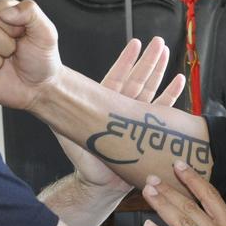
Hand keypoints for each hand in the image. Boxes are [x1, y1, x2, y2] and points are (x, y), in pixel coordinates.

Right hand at [0, 0, 60, 109]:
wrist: (39, 89)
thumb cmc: (42, 60)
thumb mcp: (46, 32)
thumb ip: (30, 12)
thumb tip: (5, 11)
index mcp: (4, 16)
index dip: (11, 27)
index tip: (21, 35)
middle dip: (4, 46)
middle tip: (14, 53)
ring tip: (3, 64)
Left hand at [59, 37, 185, 189]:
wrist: (99, 183)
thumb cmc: (83, 160)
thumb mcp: (69, 132)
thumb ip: (62, 113)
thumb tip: (47, 94)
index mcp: (104, 105)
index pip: (117, 77)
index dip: (127, 61)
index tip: (135, 43)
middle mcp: (121, 108)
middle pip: (138, 79)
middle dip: (148, 61)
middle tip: (159, 42)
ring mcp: (136, 118)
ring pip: (151, 90)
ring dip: (160, 72)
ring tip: (167, 54)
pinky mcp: (148, 131)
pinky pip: (162, 111)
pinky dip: (171, 96)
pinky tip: (179, 81)